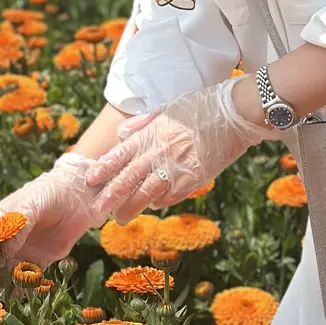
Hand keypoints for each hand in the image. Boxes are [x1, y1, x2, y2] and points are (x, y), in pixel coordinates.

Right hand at [0, 153, 104, 278]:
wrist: (76, 197)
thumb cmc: (47, 194)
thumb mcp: (29, 206)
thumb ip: (15, 228)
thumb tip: (3, 254)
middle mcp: (2, 242)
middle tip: (10, 269)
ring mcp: (18, 254)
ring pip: (3, 277)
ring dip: (9, 283)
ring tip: (24, 277)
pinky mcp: (37, 263)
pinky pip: (26, 282)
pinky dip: (26, 288)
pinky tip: (33, 285)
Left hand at [84, 78, 273, 223]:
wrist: (235, 114)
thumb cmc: (203, 106)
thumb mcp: (168, 107)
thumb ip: (144, 122)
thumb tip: (122, 133)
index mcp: (151, 133)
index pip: (120, 154)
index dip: (104, 169)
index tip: (91, 180)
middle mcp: (158, 152)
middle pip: (127, 178)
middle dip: (110, 196)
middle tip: (96, 211)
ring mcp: (175, 168)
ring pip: (146, 193)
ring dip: (131, 207)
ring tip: (120, 218)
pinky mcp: (192, 179)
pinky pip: (171, 195)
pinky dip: (160, 202)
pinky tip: (153, 207)